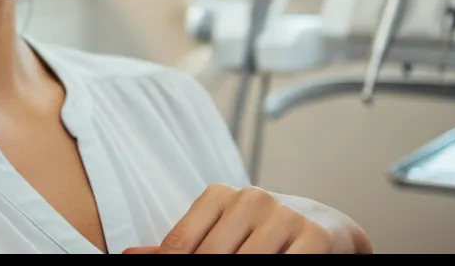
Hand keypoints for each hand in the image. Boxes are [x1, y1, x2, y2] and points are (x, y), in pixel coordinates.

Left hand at [124, 185, 372, 253]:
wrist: (325, 226)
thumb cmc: (261, 235)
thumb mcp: (219, 232)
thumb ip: (179, 245)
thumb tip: (129, 254)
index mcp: (219, 195)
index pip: (180, 244)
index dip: (171, 265)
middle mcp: (251, 199)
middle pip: (210, 257)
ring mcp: (284, 216)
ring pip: (245, 263)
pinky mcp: (314, 237)